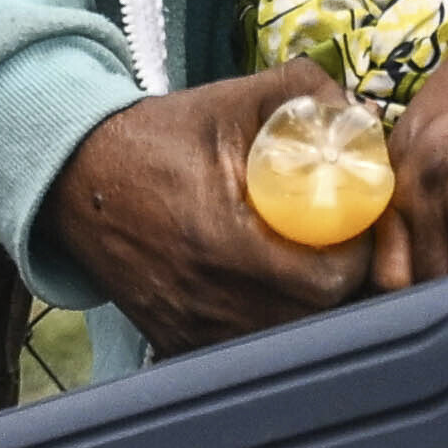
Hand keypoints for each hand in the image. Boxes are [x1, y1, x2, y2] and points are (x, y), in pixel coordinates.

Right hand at [46, 77, 400, 346]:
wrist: (79, 180)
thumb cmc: (161, 137)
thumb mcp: (234, 100)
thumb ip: (307, 97)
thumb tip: (368, 121)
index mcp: (221, 238)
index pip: (329, 279)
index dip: (355, 254)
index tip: (353, 227)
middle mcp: (205, 297)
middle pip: (315, 317)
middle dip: (339, 283)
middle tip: (336, 245)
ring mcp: (191, 330)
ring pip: (285, 340)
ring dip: (307, 307)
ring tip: (302, 264)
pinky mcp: (178, 345)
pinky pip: (247, 351)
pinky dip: (269, 323)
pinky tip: (264, 286)